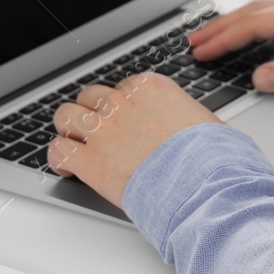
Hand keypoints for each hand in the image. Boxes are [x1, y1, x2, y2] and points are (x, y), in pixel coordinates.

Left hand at [48, 73, 220, 207]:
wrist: (206, 186)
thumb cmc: (215, 159)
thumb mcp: (208, 124)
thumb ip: (188, 118)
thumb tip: (193, 128)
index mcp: (152, 89)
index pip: (123, 87)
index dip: (121, 106)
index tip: (123, 120)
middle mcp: (123, 103)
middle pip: (91, 97)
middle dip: (92, 113)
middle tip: (98, 133)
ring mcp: (103, 131)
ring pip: (65, 116)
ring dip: (70, 131)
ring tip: (77, 146)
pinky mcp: (90, 161)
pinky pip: (58, 151)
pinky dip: (60, 160)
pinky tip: (69, 169)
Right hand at [188, 0, 273, 92]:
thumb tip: (262, 77)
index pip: (256, 24)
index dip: (224, 38)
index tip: (201, 50)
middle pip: (257, 10)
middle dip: (222, 26)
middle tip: (195, 41)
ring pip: (271, 5)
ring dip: (241, 19)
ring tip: (218, 32)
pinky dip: (264, 15)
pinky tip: (263, 25)